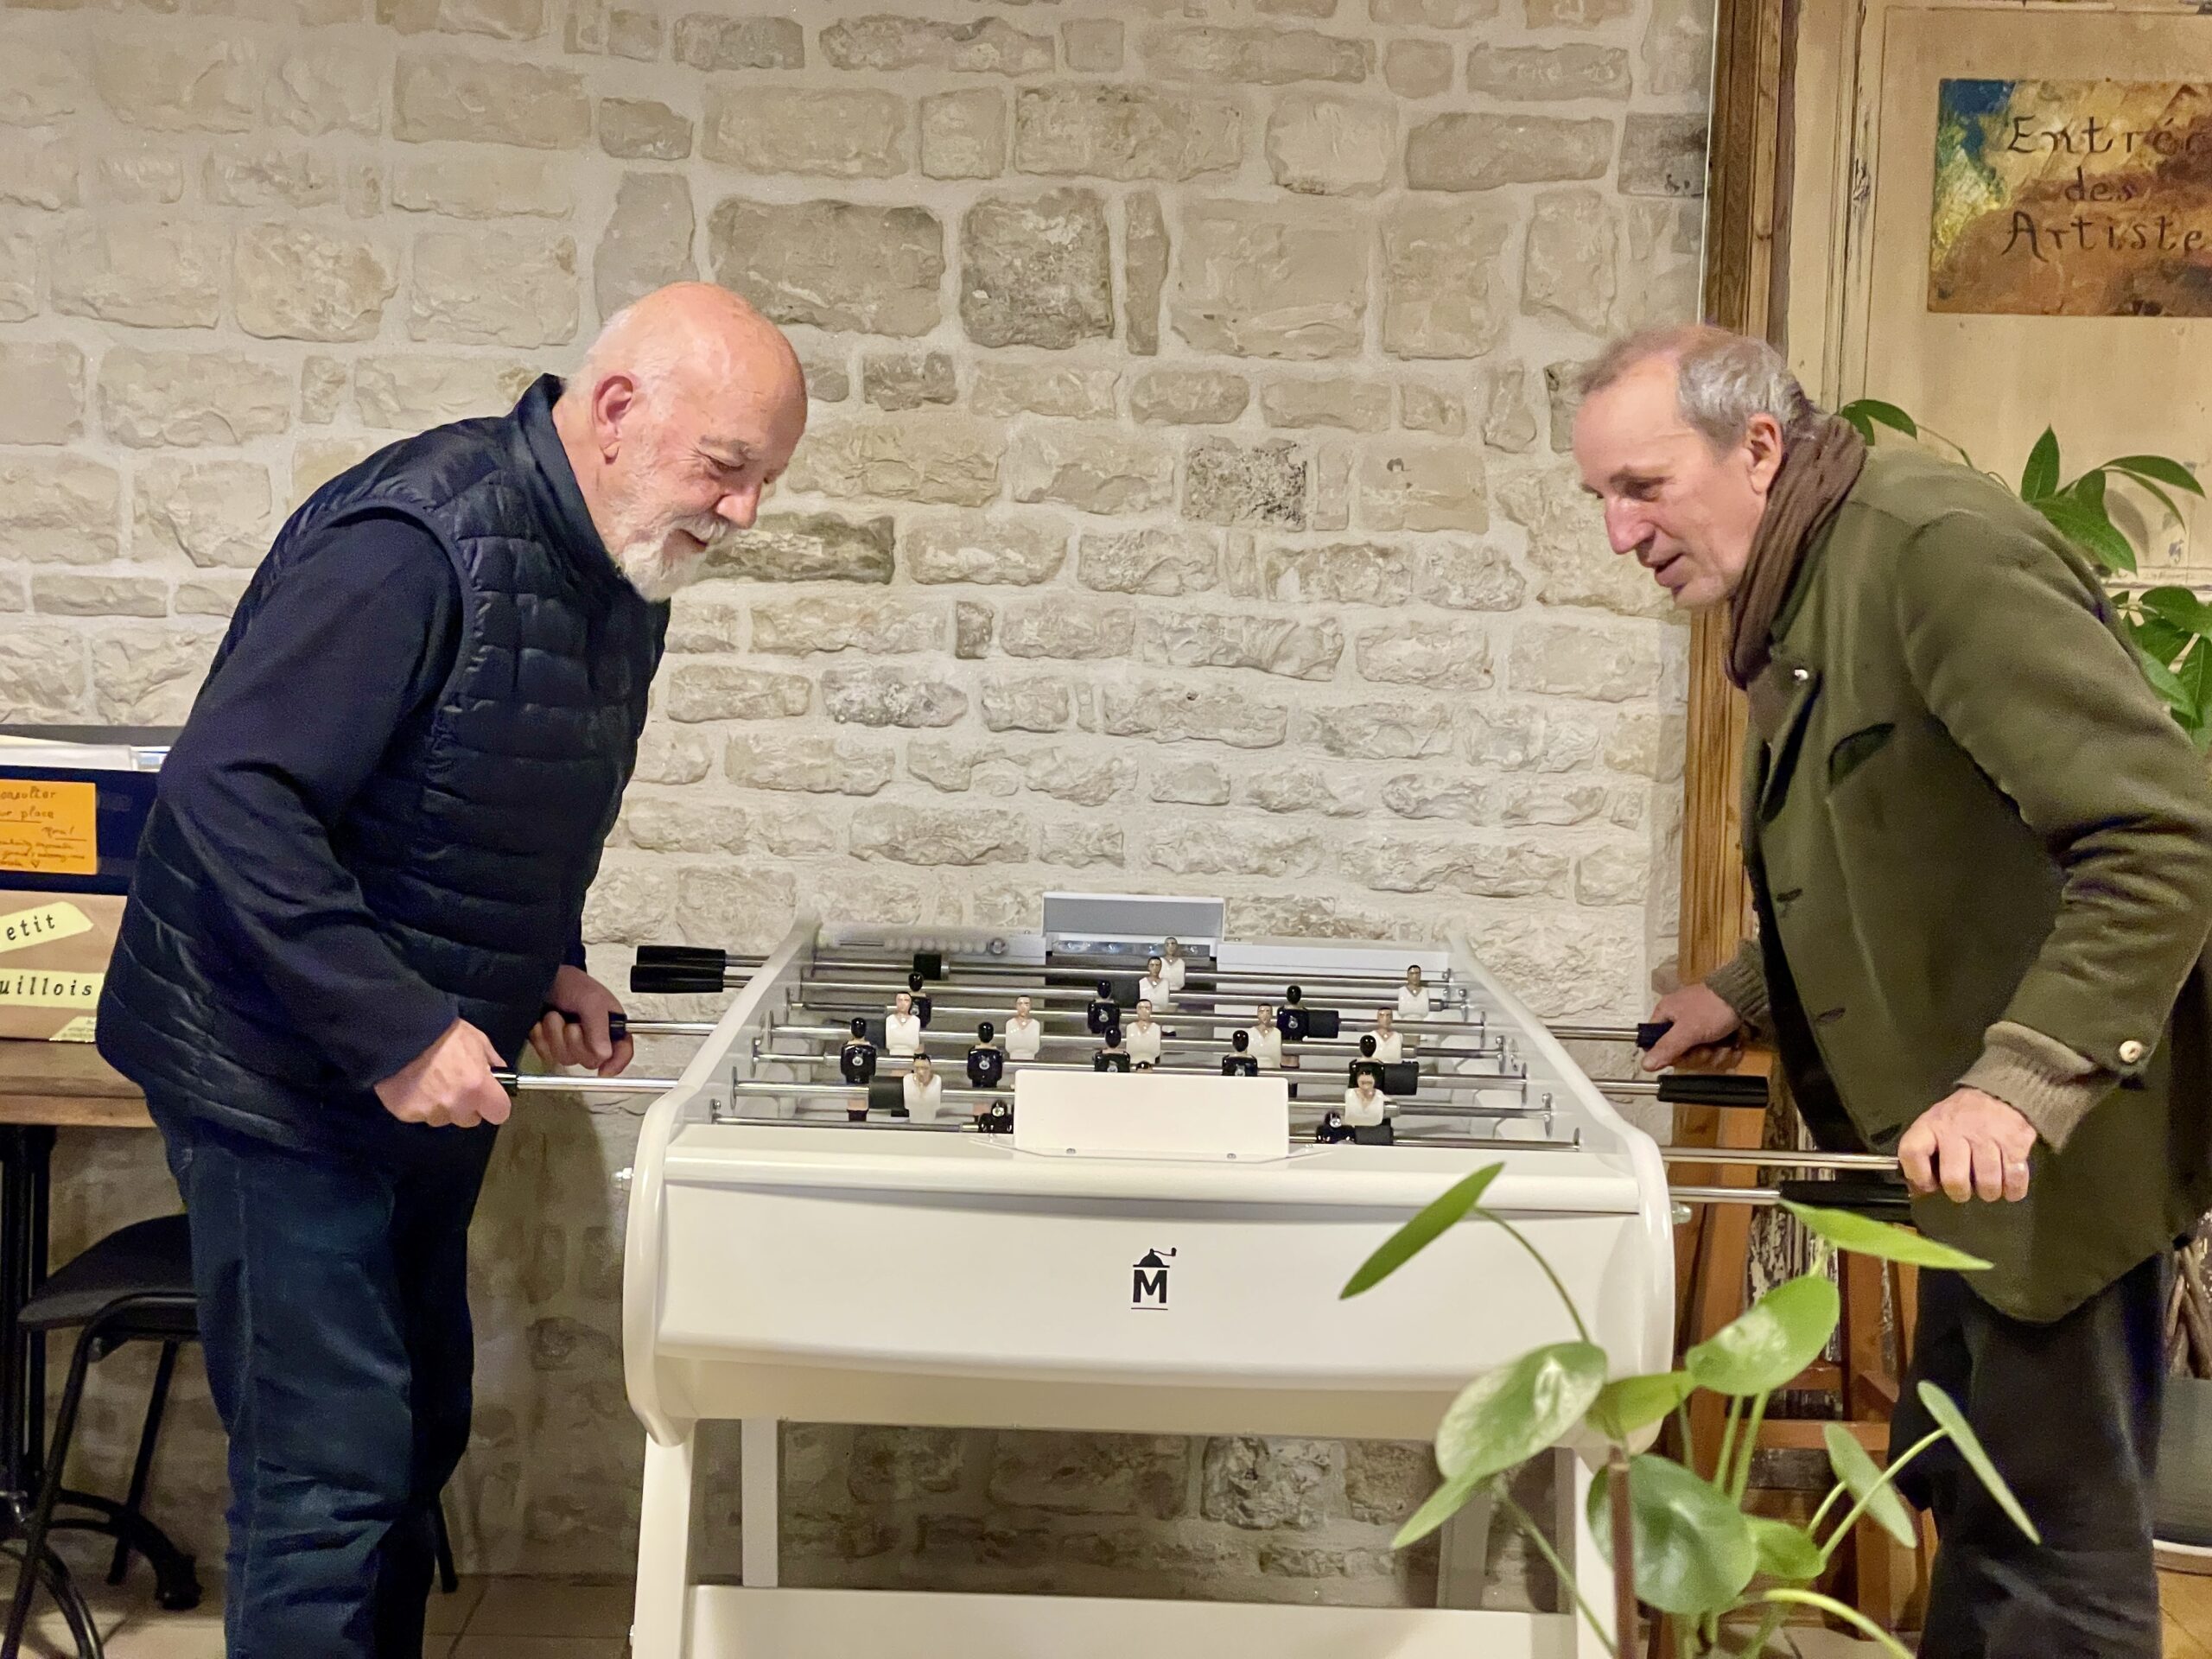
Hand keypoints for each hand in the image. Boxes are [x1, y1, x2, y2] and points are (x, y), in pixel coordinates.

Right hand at [374, 1019, 509, 1128]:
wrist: (400, 1032)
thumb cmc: (441, 1033)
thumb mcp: (477, 1039)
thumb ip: (491, 1061)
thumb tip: (499, 1074)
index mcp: (478, 1087)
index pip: (499, 1113)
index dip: (494, 1105)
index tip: (488, 1098)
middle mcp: (456, 1105)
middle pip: (469, 1119)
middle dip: (465, 1105)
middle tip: (454, 1084)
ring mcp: (430, 1112)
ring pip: (442, 1117)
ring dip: (440, 1105)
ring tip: (429, 1080)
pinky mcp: (406, 1113)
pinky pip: (418, 1114)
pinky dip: (416, 1103)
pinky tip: (412, 1084)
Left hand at [530, 964, 633, 1077]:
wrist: (539, 977)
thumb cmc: (569, 983)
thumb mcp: (591, 999)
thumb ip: (599, 1026)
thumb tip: (604, 1054)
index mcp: (611, 1025)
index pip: (623, 1051)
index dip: (617, 1063)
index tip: (605, 1071)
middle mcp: (593, 1037)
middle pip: (591, 1060)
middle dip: (576, 1042)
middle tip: (572, 1024)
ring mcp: (571, 1043)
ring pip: (567, 1059)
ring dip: (556, 1036)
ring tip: (555, 1016)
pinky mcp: (551, 1045)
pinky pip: (547, 1055)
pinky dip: (542, 1039)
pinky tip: (542, 1025)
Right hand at [1639, 983, 1743, 1071]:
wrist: (1746, 997)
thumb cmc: (1712, 1009)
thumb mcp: (1688, 1030)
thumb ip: (1667, 1048)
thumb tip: (1644, 1064)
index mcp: (1666, 1015)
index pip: (1656, 1043)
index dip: (1669, 1055)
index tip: (1682, 1056)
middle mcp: (1680, 1021)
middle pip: (1682, 1053)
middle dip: (1699, 1056)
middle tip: (1707, 1049)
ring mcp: (1700, 1027)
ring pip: (1702, 1055)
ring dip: (1716, 1055)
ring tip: (1724, 1044)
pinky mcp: (1717, 1032)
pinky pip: (1716, 1051)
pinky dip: (1726, 1051)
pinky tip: (1732, 1044)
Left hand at [1899, 1088, 2036, 1202]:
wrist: (1999, 1095)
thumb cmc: (1960, 1119)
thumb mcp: (1933, 1126)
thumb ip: (1923, 1155)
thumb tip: (1917, 1189)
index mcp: (1932, 1126)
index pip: (1912, 1152)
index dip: (1918, 1175)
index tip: (1928, 1183)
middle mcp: (1958, 1131)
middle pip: (1955, 1179)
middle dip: (1959, 1193)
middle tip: (1963, 1189)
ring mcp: (1989, 1137)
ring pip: (1988, 1184)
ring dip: (1988, 1192)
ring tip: (1987, 1184)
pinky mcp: (2016, 1144)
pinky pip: (2015, 1181)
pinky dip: (2013, 1190)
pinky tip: (2007, 1184)